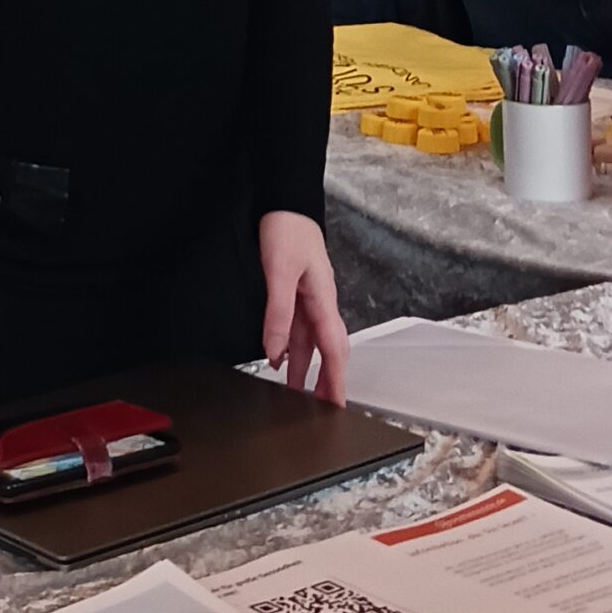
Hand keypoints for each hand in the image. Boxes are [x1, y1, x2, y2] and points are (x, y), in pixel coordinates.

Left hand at [259, 211, 348, 403]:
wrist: (284, 202)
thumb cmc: (287, 230)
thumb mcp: (279, 272)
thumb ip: (278, 312)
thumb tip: (275, 351)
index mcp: (324, 301)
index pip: (334, 352)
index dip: (335, 381)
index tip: (336, 406)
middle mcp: (320, 304)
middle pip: (326, 351)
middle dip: (325, 381)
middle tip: (320, 410)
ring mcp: (309, 298)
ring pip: (309, 342)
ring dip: (304, 367)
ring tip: (296, 393)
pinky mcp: (296, 291)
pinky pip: (297, 328)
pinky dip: (291, 347)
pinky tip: (279, 358)